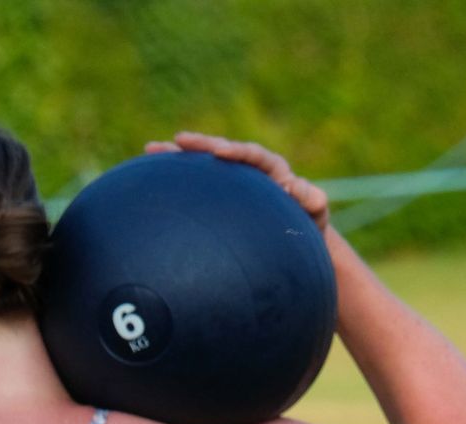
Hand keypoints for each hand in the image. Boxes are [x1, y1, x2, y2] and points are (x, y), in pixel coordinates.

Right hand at [145, 132, 329, 231]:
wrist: (300, 240)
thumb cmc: (310, 227)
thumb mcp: (315, 213)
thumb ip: (311, 199)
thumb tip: (294, 187)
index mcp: (273, 170)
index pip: (252, 154)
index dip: (236, 151)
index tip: (220, 152)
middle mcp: (250, 170)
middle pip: (222, 150)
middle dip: (201, 144)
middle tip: (179, 140)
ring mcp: (233, 182)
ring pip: (203, 164)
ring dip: (178, 156)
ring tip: (151, 149)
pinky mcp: (220, 195)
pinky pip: (197, 183)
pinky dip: (177, 179)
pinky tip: (150, 180)